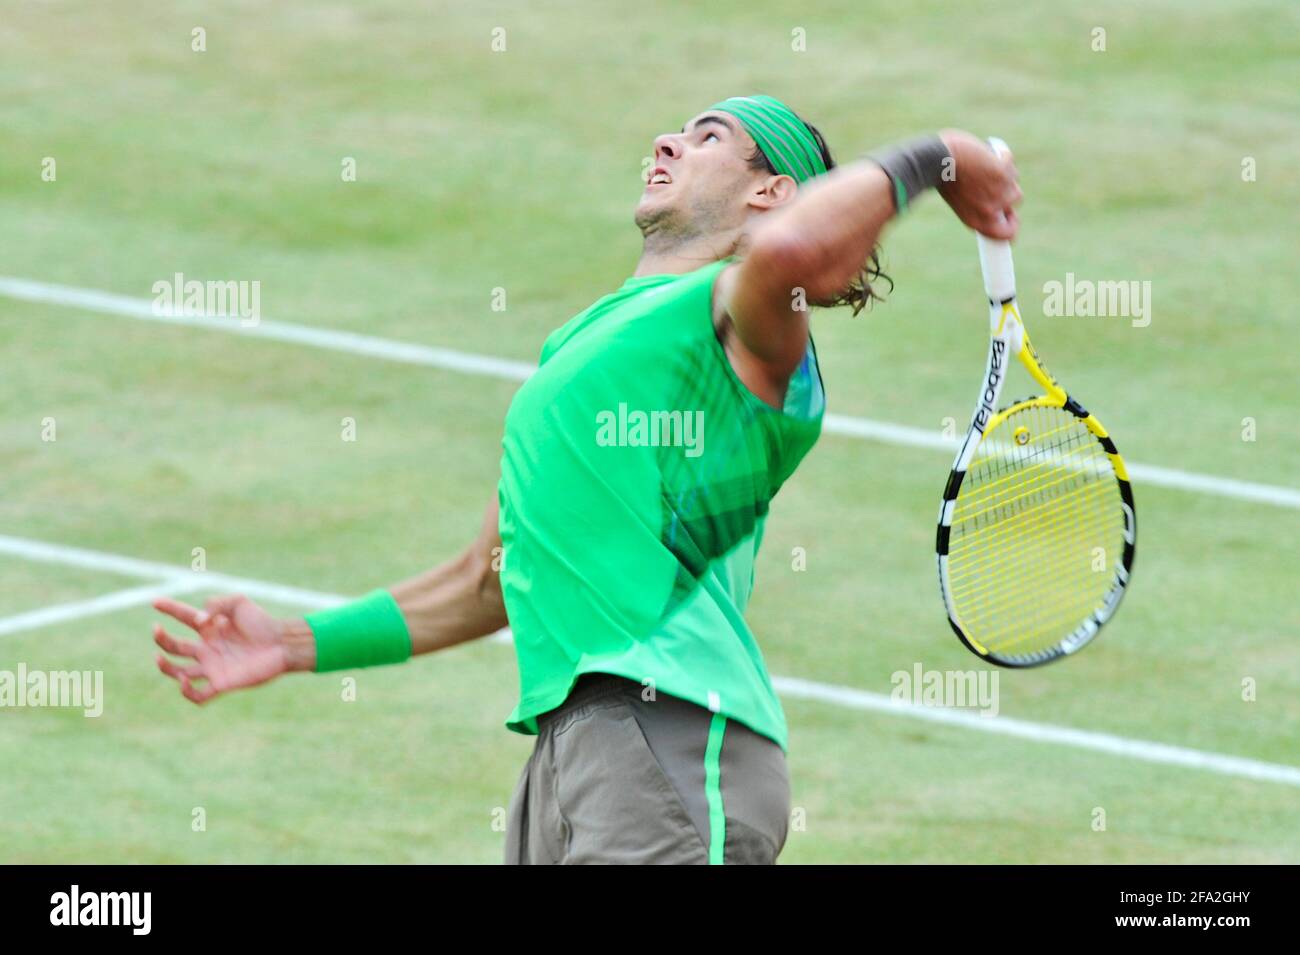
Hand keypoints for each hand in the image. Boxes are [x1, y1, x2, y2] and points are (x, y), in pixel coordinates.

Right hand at [152, 594, 303, 703]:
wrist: (282, 643)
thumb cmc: (263, 622)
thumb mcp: (239, 603)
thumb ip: (216, 604)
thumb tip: (199, 620)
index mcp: (210, 627)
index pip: (183, 617)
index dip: (169, 609)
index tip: (155, 602)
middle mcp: (208, 647)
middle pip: (175, 646)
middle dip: (161, 639)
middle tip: (156, 629)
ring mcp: (213, 666)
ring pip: (179, 672)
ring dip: (165, 667)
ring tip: (158, 658)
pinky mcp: (222, 683)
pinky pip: (198, 695)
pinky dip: (186, 692)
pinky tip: (184, 681)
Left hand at [936, 130, 1021, 239]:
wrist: (937, 161)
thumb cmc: (944, 177)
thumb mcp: (961, 200)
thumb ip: (980, 204)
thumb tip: (998, 199)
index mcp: (976, 221)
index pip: (1007, 233)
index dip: (1012, 223)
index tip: (1010, 212)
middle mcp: (990, 211)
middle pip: (1014, 200)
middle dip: (1006, 187)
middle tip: (992, 177)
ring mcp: (999, 193)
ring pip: (1014, 181)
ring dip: (1005, 172)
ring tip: (987, 165)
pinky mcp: (1004, 174)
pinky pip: (1010, 164)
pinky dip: (1002, 157)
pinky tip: (987, 154)